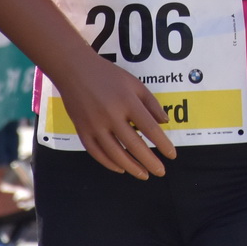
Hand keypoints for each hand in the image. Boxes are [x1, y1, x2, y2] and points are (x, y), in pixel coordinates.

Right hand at [47, 51, 177, 177]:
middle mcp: (111, 115)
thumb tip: (164, 122)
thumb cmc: (108, 75)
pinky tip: (121, 168)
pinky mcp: (82, 130)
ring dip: (131, 167)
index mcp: (127, 101)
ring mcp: (95, 125)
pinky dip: (109, 163)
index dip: (162, 144)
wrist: (74, 70)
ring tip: (144, 175)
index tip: (172, 155)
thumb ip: (151, 103)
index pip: (149, 128)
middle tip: (161, 172)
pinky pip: (96, 153)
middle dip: (150, 161)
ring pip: (115, 153)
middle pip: (134, 145)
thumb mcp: (134, 83)